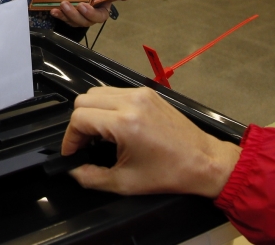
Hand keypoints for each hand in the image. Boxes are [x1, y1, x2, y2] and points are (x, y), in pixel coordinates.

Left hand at [50, 0, 123, 27]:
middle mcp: (93, 11)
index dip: (109, 9)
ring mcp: (81, 16)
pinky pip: (65, 20)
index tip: (116, 0)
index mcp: (102, 2)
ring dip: (71, 14)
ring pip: (79, 21)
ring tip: (63, 3)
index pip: (109, 9)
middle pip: (95, 19)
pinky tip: (54, 11)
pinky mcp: (69, 18)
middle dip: (88, 14)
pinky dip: (60, 16)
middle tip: (80, 5)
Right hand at [62, 86, 240, 197]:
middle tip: (85, 144)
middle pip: (83, 100)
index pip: (79, 118)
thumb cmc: (169, 174)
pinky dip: (106, 105)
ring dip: (91, 112)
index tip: (73, 153)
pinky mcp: (147, 92)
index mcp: (125, 123)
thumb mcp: (126, 183)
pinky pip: (114, 91)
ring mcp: (140, 93)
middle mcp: (130, 101)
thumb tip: (73, 169)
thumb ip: (91, 177)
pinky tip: (114, 125)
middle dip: (79, 124)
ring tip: (99, 135)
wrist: (204, 161)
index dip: (70, 137)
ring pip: (97, 92)